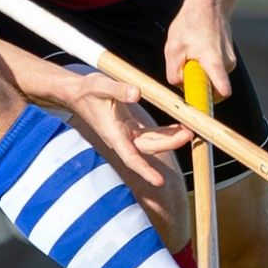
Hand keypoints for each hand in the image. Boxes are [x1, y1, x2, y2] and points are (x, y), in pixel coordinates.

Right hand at [62, 71, 192, 188]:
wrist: (78, 94)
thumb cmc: (87, 91)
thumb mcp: (100, 85)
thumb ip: (119, 90)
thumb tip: (137, 92)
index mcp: (113, 134)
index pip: (131, 157)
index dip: (145, 170)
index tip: (159, 181)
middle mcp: (121, 138)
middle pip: (149, 148)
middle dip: (170, 144)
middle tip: (189, 133)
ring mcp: (127, 135)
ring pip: (153, 143)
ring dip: (171, 139)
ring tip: (189, 130)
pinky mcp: (131, 129)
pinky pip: (152, 135)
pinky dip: (165, 132)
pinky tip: (179, 126)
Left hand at [165, 0, 236, 100]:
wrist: (209, 4)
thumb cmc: (190, 24)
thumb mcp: (173, 48)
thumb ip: (173, 72)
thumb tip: (179, 87)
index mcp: (213, 61)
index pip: (222, 90)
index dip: (211, 104)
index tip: (201, 113)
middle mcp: (227, 64)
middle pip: (213, 90)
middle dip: (198, 88)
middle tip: (185, 71)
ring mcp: (230, 62)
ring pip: (213, 81)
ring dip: (200, 76)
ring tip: (190, 55)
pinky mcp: (229, 60)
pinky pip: (215, 73)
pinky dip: (204, 69)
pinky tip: (196, 52)